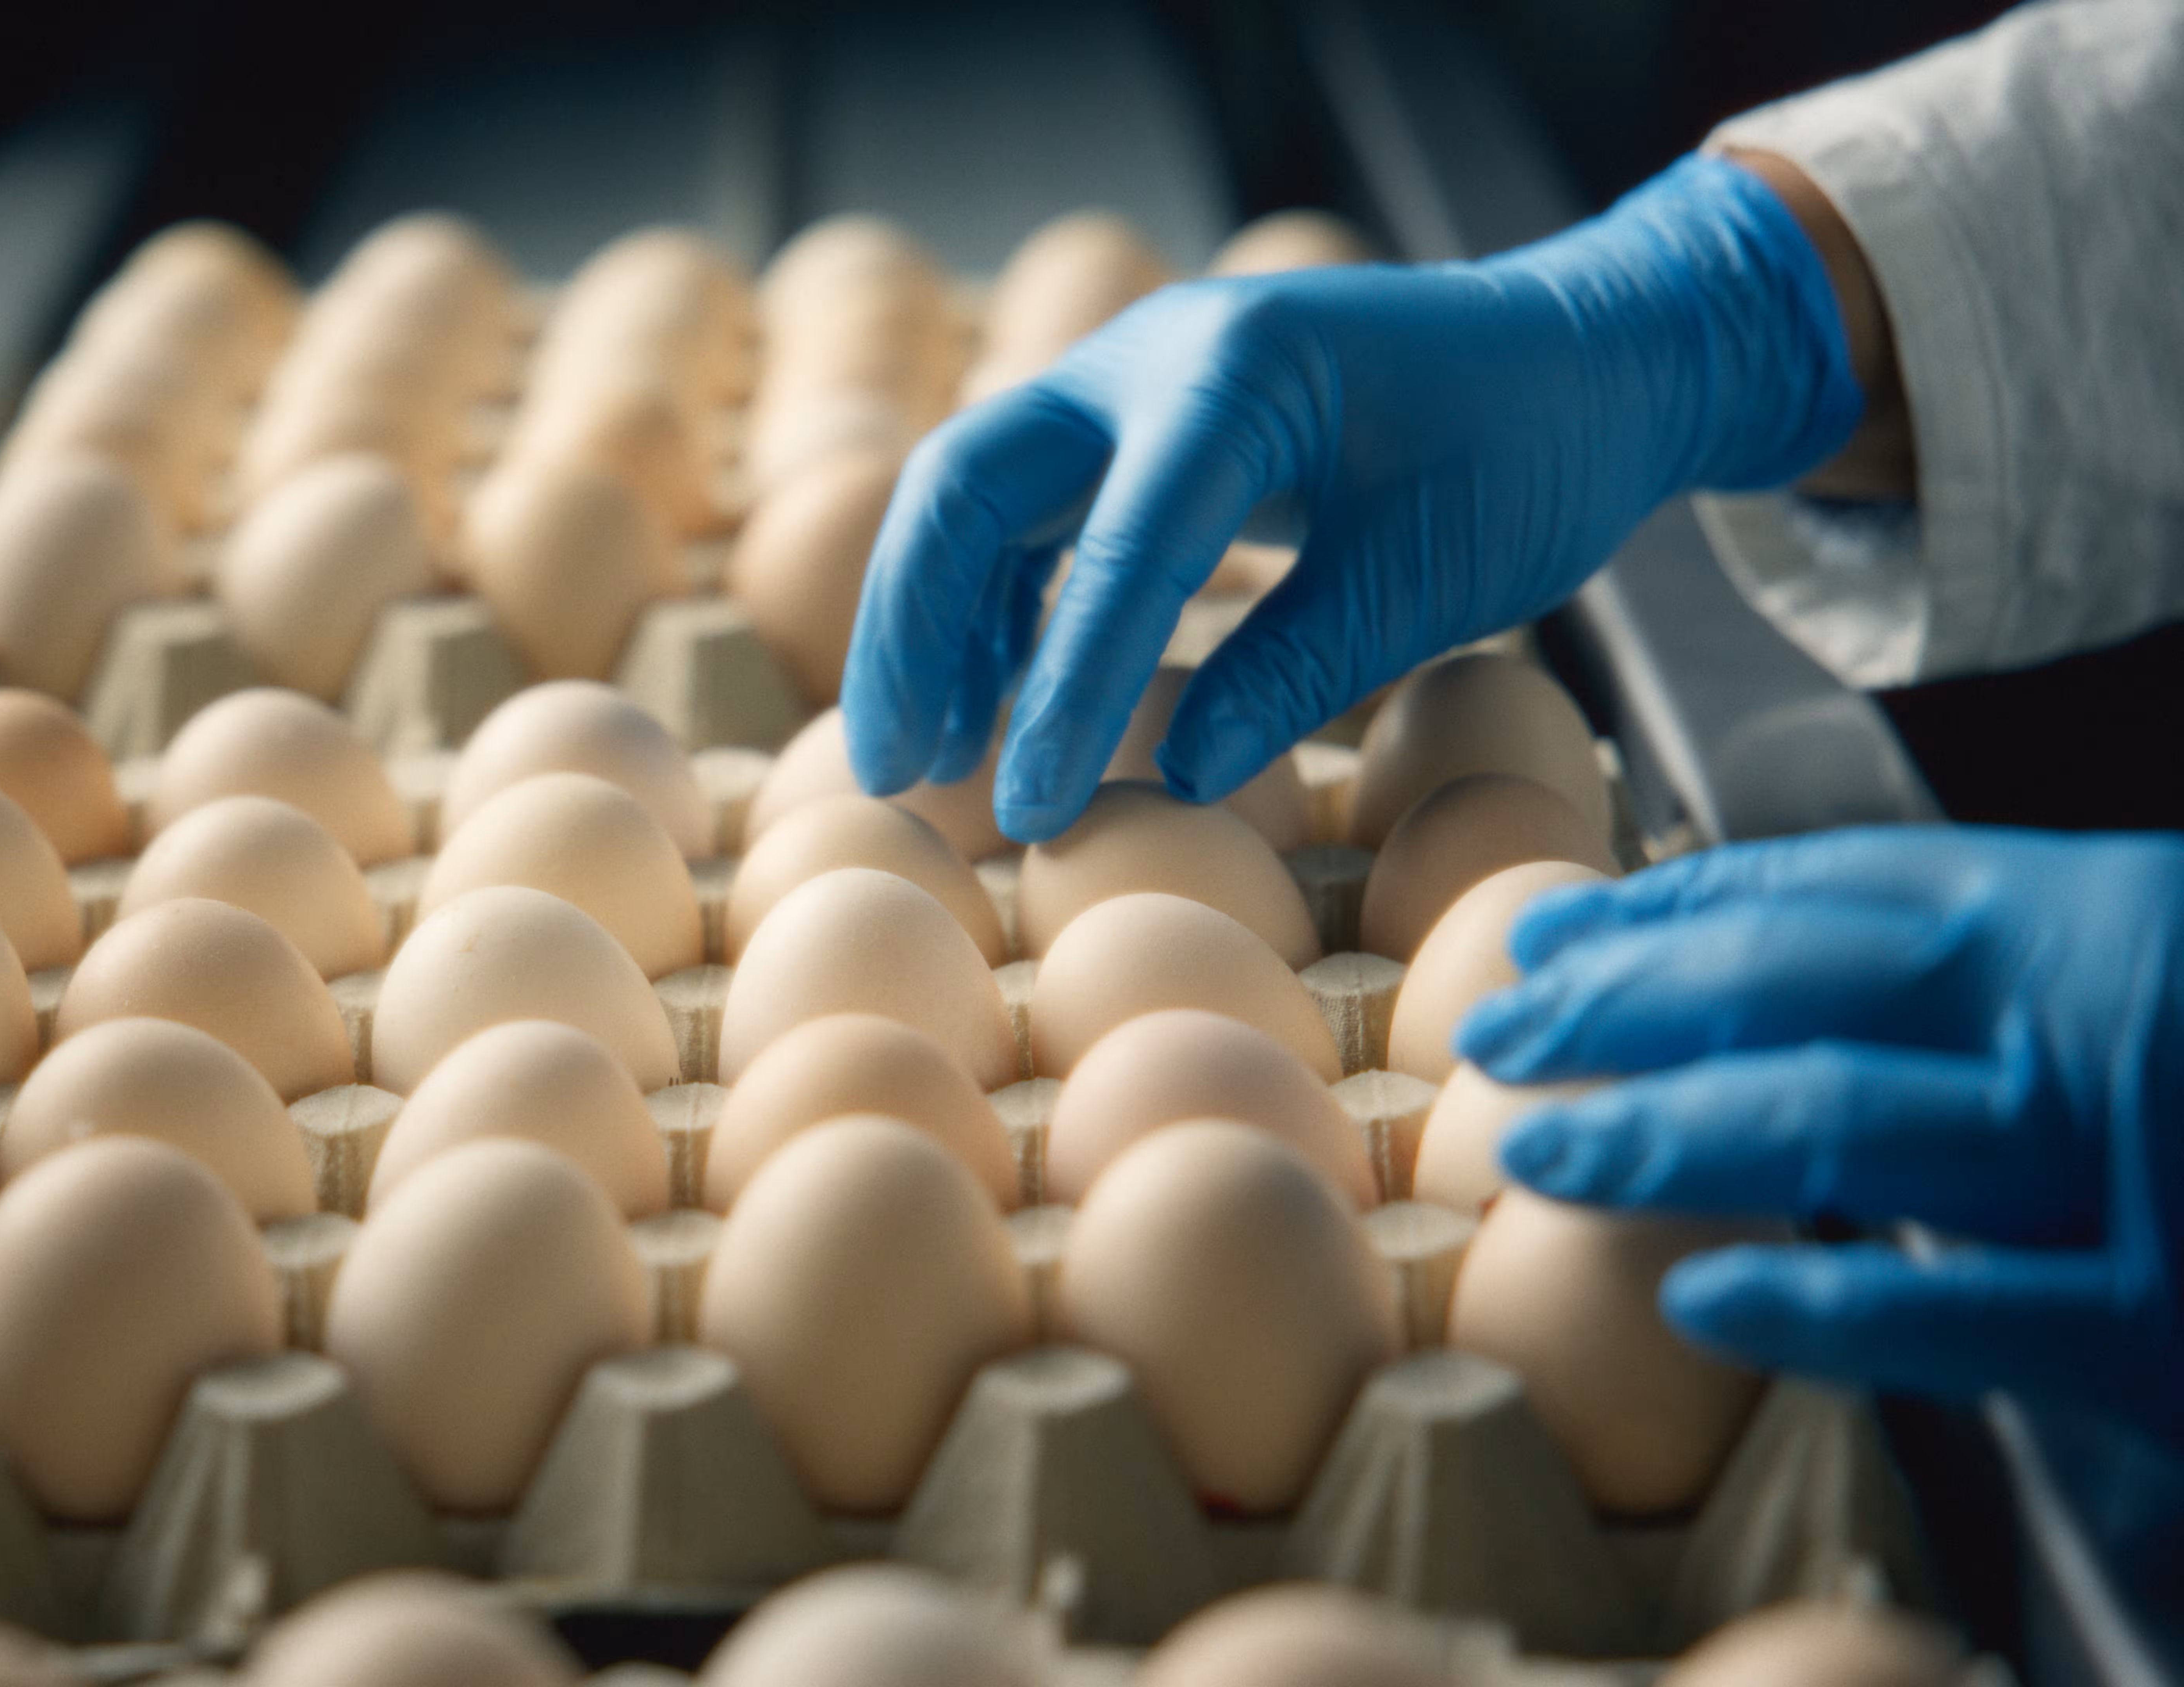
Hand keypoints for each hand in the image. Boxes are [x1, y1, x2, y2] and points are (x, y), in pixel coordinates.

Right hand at [839, 155, 1863, 841]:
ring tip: (924, 758)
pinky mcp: (1135, 423)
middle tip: (894, 769)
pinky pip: (1025, 511)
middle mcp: (1154, 356)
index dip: (1066, 692)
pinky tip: (995, 703)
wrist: (1586, 352)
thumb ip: (1296, 669)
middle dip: (914, 632)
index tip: (1032, 811)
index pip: (1117, 551)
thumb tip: (1173, 778)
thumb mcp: (1432, 573)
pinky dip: (995, 607)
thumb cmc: (1533, 448)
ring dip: (931, 624)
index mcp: (1238, 374)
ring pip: (972, 498)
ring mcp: (1131, 380)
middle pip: (968, 488)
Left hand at [1456, 827, 2183, 1440]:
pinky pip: (1965, 1308)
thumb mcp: (2128, 970)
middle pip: (1801, 987)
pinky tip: (1710, 1302)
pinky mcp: (2162, 1321)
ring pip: (1844, 1127)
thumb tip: (1785, 970)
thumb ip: (1996, 970)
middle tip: (1495, 1037)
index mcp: (2089, 915)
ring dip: (1670, 1135)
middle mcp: (2093, 1013)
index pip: (1832, 894)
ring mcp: (2130, 1163)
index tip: (1554, 941)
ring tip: (1536, 1149)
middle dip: (1629, 1008)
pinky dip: (1829, 1306)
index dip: (1673, 913)